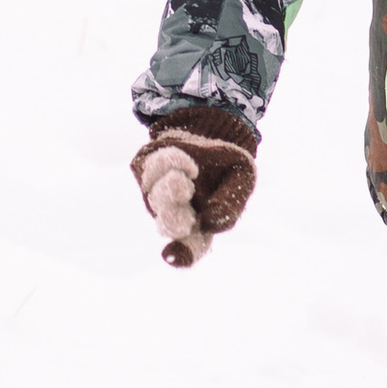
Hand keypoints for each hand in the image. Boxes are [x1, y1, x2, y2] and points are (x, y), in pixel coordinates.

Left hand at [132, 108, 257, 268]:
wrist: (209, 130)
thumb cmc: (227, 163)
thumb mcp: (242, 177)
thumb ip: (231, 203)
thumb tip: (209, 222)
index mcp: (201, 225)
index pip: (190, 248)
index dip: (183, 255)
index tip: (173, 256)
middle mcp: (174, 214)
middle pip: (167, 224)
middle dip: (172, 213)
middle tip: (185, 193)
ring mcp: (156, 194)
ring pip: (155, 196)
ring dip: (172, 183)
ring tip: (189, 173)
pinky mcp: (144, 172)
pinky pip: (148, 170)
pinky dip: (168, 163)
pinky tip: (186, 161)